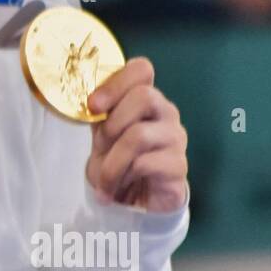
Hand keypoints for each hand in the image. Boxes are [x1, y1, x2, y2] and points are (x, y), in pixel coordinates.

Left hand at [85, 57, 188, 213]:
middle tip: (100, 147)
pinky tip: (117, 190)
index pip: (141, 69)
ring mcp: (176, 138)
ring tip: (104, 180)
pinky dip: (122, 178)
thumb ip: (100, 112)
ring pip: (139, 135)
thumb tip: (92, 101)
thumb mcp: (103, 132)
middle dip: (112, 124)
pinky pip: (145, 163)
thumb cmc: (118, 161)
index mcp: (146, 98)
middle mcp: (166, 112)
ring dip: (112, 161)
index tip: (93, 106)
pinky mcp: (179, 165)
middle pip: (144, 96)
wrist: (134, 201)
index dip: (115, 83)